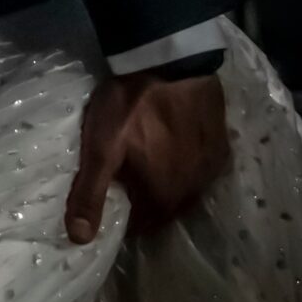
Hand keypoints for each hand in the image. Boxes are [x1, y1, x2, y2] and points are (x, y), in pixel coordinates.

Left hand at [65, 70, 231, 243]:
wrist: (172, 61)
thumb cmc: (131, 106)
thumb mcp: (101, 149)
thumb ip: (90, 194)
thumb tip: (80, 239)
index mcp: (165, 196)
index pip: (143, 226)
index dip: (126, 220)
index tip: (111, 206)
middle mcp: (194, 190)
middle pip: (166, 209)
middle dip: (146, 205)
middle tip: (125, 188)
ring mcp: (212, 167)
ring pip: (185, 191)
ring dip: (167, 188)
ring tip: (147, 172)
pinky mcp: (222, 145)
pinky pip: (200, 170)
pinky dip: (185, 169)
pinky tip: (173, 155)